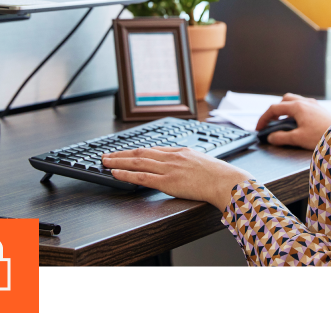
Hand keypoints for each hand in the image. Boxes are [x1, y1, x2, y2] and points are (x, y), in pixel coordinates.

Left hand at [102, 146, 252, 210]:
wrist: (226, 181)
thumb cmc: (219, 176)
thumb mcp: (202, 162)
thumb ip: (189, 162)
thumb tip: (183, 167)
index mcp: (180, 151)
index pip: (152, 149)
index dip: (136, 150)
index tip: (125, 151)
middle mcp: (172, 156)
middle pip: (140, 152)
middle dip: (121, 153)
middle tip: (106, 154)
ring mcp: (168, 168)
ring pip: (137, 161)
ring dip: (118, 161)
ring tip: (105, 161)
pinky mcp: (167, 181)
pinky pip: (141, 176)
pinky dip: (126, 173)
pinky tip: (115, 173)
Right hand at [256, 93, 330, 149]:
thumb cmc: (323, 136)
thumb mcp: (298, 139)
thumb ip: (282, 138)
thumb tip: (271, 137)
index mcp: (297, 107)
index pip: (274, 108)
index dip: (264, 118)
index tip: (260, 128)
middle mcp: (305, 102)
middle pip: (284, 100)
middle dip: (275, 110)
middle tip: (271, 122)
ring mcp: (314, 105)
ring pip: (295, 101)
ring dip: (286, 110)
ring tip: (284, 123)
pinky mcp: (320, 110)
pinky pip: (304, 106)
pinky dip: (296, 112)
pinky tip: (299, 123)